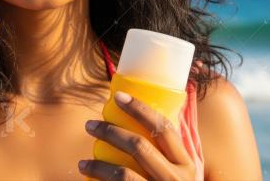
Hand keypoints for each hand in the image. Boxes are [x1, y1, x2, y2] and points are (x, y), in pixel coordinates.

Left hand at [79, 91, 197, 179]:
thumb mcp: (182, 175)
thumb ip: (170, 153)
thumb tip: (145, 116)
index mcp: (187, 165)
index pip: (163, 128)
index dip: (140, 109)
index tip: (117, 96)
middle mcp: (177, 180)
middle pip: (139, 147)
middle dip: (110, 131)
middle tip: (90, 125)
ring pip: (123, 175)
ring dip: (97, 166)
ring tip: (82, 163)